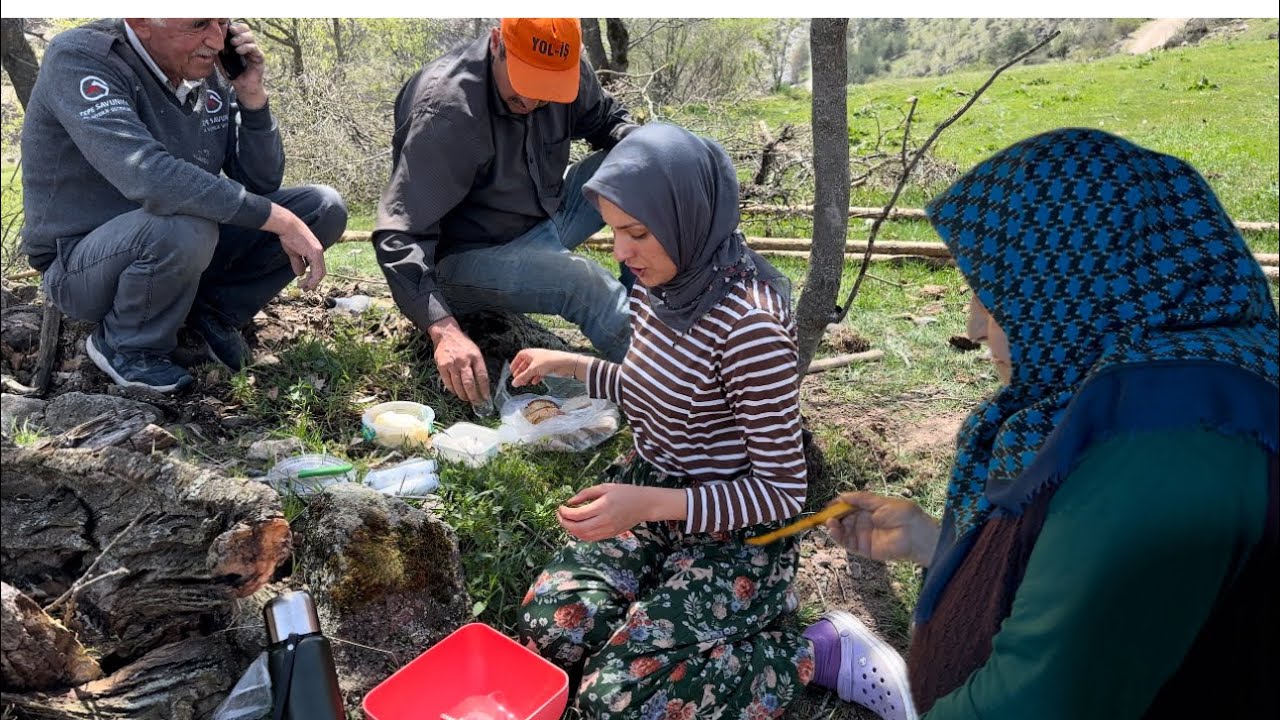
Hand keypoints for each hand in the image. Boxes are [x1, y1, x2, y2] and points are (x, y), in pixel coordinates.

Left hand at [225, 22, 267, 108]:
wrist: (243, 87)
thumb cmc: (233, 74)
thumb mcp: (221, 60)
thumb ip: (218, 50)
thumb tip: (210, 40)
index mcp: (239, 42)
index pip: (238, 28)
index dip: (233, 26)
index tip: (226, 28)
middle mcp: (248, 44)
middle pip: (246, 29)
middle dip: (238, 29)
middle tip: (231, 32)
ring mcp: (254, 50)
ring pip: (251, 36)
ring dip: (241, 38)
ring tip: (233, 44)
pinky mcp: (259, 57)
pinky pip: (254, 48)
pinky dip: (246, 47)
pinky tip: (238, 51)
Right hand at [261, 203, 325, 290]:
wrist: (287, 226)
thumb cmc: (289, 236)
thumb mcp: (294, 253)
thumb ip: (298, 263)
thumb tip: (300, 274)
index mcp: (316, 251)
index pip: (318, 268)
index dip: (313, 278)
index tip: (305, 284)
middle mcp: (319, 252)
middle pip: (321, 272)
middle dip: (314, 283)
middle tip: (306, 289)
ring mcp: (318, 252)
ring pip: (320, 273)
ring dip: (312, 282)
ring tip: (304, 287)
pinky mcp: (314, 252)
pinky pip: (316, 269)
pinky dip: (312, 278)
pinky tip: (305, 282)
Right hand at [429, 318, 489, 403]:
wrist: (446, 335)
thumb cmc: (463, 345)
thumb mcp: (476, 352)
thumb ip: (479, 367)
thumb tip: (482, 385)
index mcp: (475, 357)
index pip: (482, 377)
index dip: (484, 390)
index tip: (486, 398)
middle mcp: (464, 361)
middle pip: (470, 384)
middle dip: (474, 396)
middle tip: (477, 403)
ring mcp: (452, 364)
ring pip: (458, 386)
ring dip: (463, 395)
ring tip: (467, 399)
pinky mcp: (442, 367)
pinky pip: (448, 383)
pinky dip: (453, 390)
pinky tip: (457, 392)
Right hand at [510, 348, 581, 386]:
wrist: (565, 363)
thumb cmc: (549, 361)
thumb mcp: (533, 370)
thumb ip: (523, 377)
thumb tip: (514, 383)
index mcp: (531, 353)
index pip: (520, 356)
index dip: (515, 363)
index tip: (512, 371)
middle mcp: (536, 356)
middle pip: (525, 364)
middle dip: (521, 372)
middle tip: (517, 380)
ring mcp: (542, 362)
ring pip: (532, 369)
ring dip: (527, 376)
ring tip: (524, 383)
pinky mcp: (548, 368)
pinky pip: (539, 373)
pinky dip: (536, 377)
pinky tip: (534, 382)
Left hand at [558, 484, 682, 541]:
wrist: (644, 505)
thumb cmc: (624, 492)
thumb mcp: (605, 487)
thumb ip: (585, 494)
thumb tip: (569, 502)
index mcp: (603, 506)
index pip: (577, 514)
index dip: (564, 512)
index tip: (560, 507)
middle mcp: (605, 520)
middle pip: (577, 528)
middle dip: (564, 523)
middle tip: (559, 515)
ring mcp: (608, 530)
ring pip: (583, 536)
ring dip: (571, 530)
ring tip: (567, 521)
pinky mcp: (610, 535)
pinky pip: (591, 538)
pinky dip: (580, 534)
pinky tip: (577, 527)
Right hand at [825, 491, 939, 566]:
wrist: (916, 534)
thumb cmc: (903, 514)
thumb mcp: (881, 502)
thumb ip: (861, 499)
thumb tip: (842, 495)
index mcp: (868, 510)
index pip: (848, 507)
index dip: (837, 505)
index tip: (828, 504)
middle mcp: (864, 523)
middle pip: (842, 519)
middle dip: (832, 516)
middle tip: (825, 514)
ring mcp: (862, 536)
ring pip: (842, 532)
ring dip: (833, 527)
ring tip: (829, 522)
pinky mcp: (863, 549)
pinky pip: (846, 543)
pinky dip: (837, 537)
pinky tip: (833, 529)